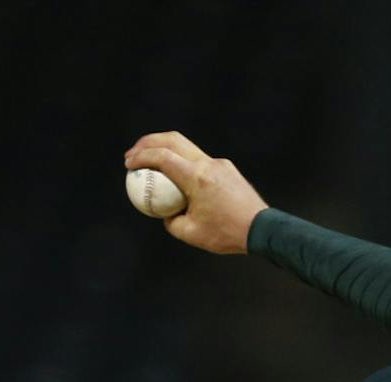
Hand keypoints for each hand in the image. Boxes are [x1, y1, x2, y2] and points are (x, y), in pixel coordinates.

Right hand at [123, 133, 267, 254]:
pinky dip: (183, 162)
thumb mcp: (191, 234)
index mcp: (196, 178)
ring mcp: (219, 163)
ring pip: (186, 147)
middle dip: (149, 142)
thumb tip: (163, 213)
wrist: (262, 229)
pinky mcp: (227, 168)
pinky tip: (178, 177)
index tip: (128, 164)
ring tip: (152, 161)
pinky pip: (200, 160)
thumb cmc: (227, 234)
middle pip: (172, 140)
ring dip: (166, 149)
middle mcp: (208, 164)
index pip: (162, 157)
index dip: (141, 157)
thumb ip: (171, 222)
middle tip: (134, 153)